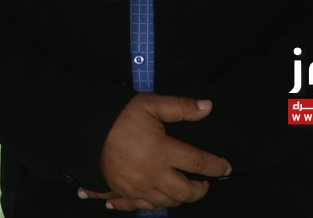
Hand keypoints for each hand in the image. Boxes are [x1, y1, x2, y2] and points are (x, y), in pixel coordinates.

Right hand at [78, 94, 230, 211]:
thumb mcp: (152, 104)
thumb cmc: (121, 116)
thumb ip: (181, 107)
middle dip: (200, 190)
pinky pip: (142, 206)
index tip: (226, 167)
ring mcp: (138, 187)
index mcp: (163, 152)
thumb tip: (208, 107)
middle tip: (205, 184)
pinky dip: (152, 205)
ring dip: (180, 199)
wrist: (86, 131)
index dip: (217, 166)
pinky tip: (156, 201)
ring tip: (185, 190)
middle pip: (185, 192)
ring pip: (167, 202)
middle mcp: (154, 174)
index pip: (199, 163)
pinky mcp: (123, 192)